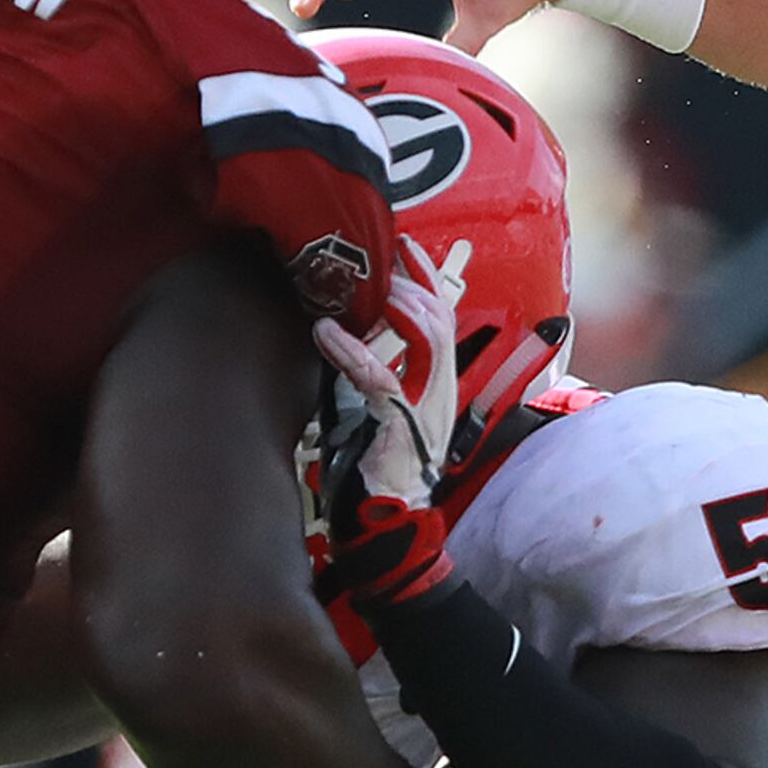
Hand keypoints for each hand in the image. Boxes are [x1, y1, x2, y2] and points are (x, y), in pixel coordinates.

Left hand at [309, 236, 472, 607]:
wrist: (393, 522)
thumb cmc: (382, 468)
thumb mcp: (386, 411)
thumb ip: (379, 374)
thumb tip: (347, 336)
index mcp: (441, 381)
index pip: (443, 314)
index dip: (425, 275)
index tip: (402, 245)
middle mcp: (443, 387)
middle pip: (438, 314)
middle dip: (406, 280)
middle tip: (372, 260)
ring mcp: (428, 404)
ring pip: (423, 335)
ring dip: (387, 305)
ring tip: (352, 287)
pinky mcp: (402, 422)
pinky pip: (379, 375)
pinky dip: (350, 351)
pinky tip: (324, 333)